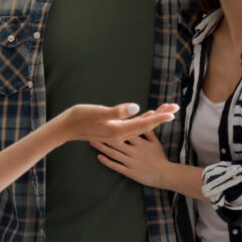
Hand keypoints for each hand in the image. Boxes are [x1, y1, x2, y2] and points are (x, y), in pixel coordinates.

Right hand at [58, 101, 177, 145]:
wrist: (66, 127)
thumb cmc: (80, 117)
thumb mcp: (99, 113)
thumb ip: (118, 112)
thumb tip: (137, 109)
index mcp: (119, 131)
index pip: (144, 124)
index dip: (160, 118)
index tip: (173, 112)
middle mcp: (121, 134)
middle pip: (146, 126)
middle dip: (161, 116)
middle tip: (175, 107)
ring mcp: (117, 134)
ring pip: (141, 126)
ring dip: (154, 118)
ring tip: (166, 110)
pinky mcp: (114, 130)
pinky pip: (133, 127)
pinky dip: (143, 120)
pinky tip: (147, 115)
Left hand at [94, 128, 173, 189]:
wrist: (165, 175)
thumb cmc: (159, 158)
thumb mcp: (155, 142)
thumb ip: (148, 132)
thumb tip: (143, 121)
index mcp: (140, 142)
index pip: (125, 131)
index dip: (114, 126)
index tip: (104, 121)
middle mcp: (134, 151)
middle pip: (115, 141)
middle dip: (103, 136)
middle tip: (91, 131)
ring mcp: (131, 162)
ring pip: (113, 153)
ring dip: (101, 147)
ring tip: (92, 142)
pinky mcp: (129, 172)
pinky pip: (115, 166)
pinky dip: (106, 161)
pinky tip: (98, 157)